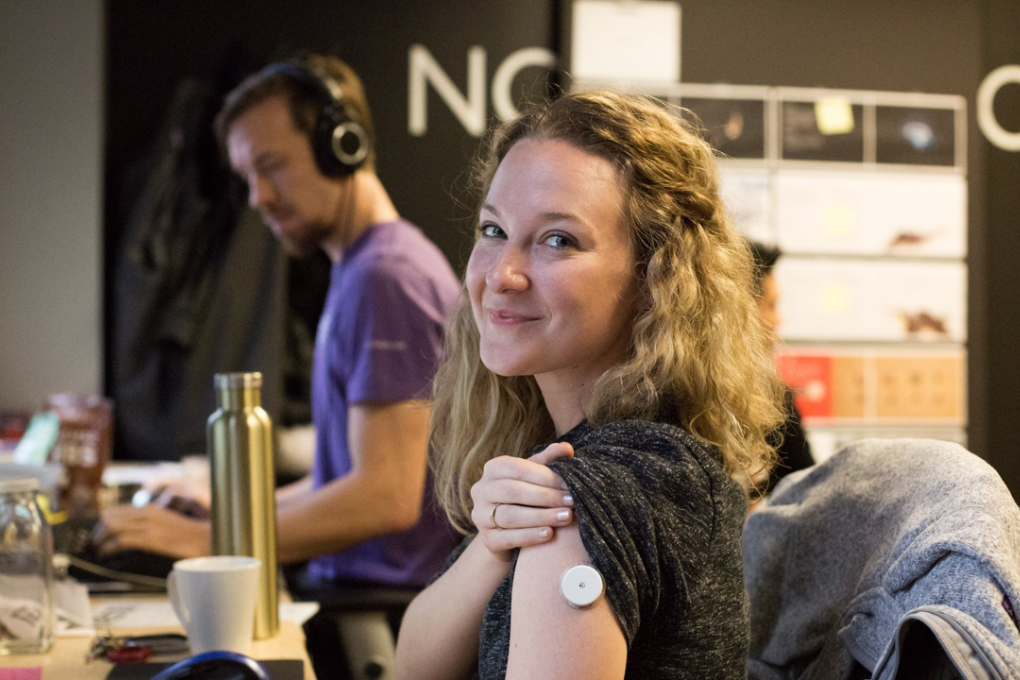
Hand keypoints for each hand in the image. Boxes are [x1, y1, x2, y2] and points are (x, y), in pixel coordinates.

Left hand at [94, 504, 211, 558]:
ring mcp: (149, 525)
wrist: (206, 539)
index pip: (117, 510)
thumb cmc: (189, 534)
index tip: (99, 532)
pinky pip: (122, 540)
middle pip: (111, 517)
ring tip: (97, 549)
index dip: (104, 522)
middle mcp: (148, 513)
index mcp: (151, 508)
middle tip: (95, 542)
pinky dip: (109, 547)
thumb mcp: (167, 523)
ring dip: (101, 538)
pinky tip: (105, 553)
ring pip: (113, 526)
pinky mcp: (151, 539)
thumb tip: (135, 530)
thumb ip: (151, 523)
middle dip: (99, 530)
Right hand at [469, 442, 575, 562]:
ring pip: (511, 516)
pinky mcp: (487, 540)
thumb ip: (548, 461)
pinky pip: (508, 538)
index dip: (546, 476)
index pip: (518, 468)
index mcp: (493, 468)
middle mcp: (481, 490)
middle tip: (572, 501)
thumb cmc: (524, 497)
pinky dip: (530, 536)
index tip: (570, 484)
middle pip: (513, 491)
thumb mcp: (533, 476)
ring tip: (567, 517)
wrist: (506, 532)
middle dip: (546, 496)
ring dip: (542, 517)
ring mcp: (480, 516)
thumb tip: (567, 448)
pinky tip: (549, 534)